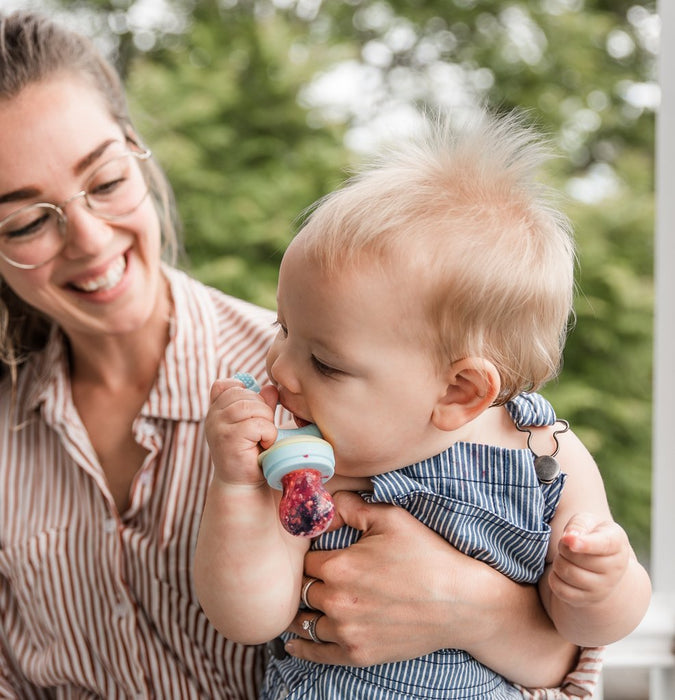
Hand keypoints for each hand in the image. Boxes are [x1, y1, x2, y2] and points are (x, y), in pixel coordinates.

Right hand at [205, 377, 277, 484]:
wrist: (242, 486)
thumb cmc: (251, 453)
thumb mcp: (256, 424)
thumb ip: (262, 404)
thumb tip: (270, 388)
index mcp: (216, 410)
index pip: (227, 385)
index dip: (244, 392)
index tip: (253, 411)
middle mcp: (212, 416)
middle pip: (245, 394)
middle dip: (263, 409)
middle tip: (263, 431)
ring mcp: (217, 427)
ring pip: (252, 407)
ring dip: (267, 421)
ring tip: (264, 437)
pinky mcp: (228, 439)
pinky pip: (257, 424)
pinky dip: (269, 434)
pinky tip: (264, 445)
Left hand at [286, 491, 495, 666]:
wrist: (460, 603)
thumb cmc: (427, 555)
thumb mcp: (391, 517)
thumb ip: (351, 506)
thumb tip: (325, 502)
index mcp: (339, 566)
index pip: (306, 560)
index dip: (314, 555)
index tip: (322, 555)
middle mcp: (337, 601)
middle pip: (304, 591)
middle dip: (310, 582)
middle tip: (317, 579)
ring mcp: (346, 632)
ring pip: (305, 622)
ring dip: (305, 613)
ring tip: (302, 608)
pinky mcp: (358, 655)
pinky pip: (317, 654)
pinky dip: (302, 648)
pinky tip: (292, 644)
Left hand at [548, 512, 630, 606]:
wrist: (599, 559)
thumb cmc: (590, 533)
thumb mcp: (586, 521)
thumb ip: (579, 525)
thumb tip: (569, 538)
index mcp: (617, 543)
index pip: (603, 544)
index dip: (585, 543)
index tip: (568, 541)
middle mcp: (616, 569)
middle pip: (577, 558)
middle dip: (563, 547)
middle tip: (568, 545)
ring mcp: (603, 588)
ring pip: (567, 573)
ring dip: (558, 561)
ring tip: (566, 557)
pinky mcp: (588, 600)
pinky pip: (560, 590)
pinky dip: (554, 578)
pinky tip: (562, 572)